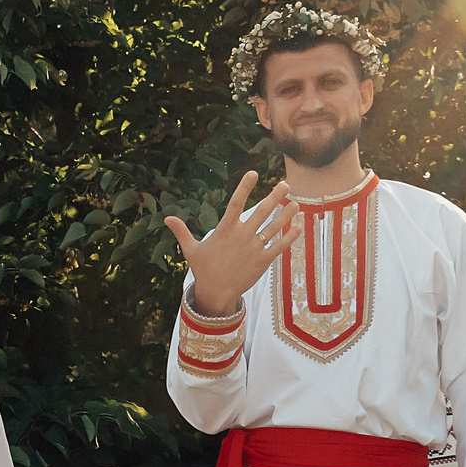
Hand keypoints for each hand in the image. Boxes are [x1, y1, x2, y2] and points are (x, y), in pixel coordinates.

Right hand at [162, 171, 298, 317]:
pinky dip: (289, 238)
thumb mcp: (190, 249)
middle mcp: (241, 236)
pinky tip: (298, 228)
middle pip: (261, 212)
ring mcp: (253, 248)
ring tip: (296, 203)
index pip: (236, 203)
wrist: (216, 293)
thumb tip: (167, 218)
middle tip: (285, 185)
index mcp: (225, 230)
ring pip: (273, 228)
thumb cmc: (203, 269)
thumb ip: (182, 231)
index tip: (253, 173)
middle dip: (275, 197)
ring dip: (286, 215)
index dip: (245, 187)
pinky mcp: (262, 261)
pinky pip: (278, 247)